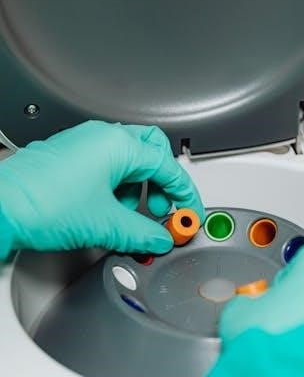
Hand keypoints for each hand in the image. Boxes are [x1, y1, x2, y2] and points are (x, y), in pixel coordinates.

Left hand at [0, 121, 204, 254]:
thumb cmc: (41, 203)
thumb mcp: (106, 224)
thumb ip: (142, 233)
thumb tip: (159, 238)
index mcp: (117, 145)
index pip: (168, 166)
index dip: (184, 193)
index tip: (189, 212)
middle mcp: (100, 137)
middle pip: (151, 151)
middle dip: (162, 182)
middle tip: (161, 209)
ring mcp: (82, 144)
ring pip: (126, 158)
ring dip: (136, 186)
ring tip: (130, 215)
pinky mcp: (67, 157)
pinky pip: (104, 165)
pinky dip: (115, 186)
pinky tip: (108, 210)